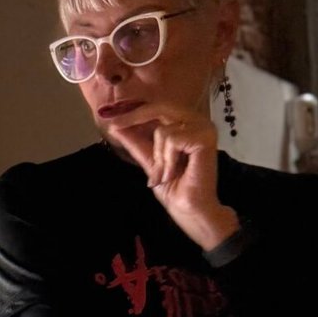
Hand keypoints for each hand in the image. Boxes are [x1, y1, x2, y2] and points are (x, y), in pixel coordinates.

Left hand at [102, 99, 237, 252]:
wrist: (188, 208)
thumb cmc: (174, 188)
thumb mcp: (148, 160)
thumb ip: (135, 141)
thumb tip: (114, 125)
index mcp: (186, 123)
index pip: (157, 107)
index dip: (134, 111)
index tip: (111, 118)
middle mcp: (197, 120)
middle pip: (159, 108)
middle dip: (135, 119)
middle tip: (116, 126)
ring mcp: (204, 127)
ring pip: (163, 129)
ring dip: (159, 156)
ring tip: (166, 173)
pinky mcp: (206, 137)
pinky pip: (172, 139)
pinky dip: (168, 159)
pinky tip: (174, 172)